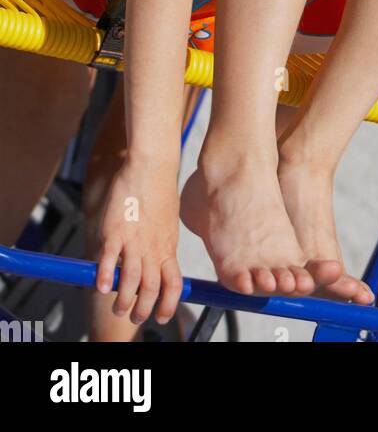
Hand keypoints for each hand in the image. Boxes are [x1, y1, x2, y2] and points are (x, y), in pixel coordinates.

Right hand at [94, 159, 183, 326]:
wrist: (152, 165)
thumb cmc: (159, 191)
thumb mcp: (168, 224)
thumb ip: (162, 245)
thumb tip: (160, 261)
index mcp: (167, 247)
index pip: (173, 285)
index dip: (168, 305)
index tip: (162, 315)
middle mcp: (152, 248)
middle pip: (150, 289)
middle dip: (142, 309)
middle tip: (134, 316)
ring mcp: (134, 240)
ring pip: (130, 281)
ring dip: (123, 300)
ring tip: (118, 307)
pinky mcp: (115, 231)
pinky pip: (108, 259)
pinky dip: (104, 276)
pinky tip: (101, 286)